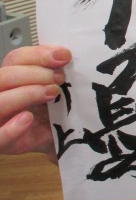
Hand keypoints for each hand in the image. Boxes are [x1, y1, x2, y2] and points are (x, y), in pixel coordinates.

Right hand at [0, 45, 71, 160]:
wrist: (62, 138)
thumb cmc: (56, 109)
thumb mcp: (56, 86)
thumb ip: (54, 70)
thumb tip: (63, 55)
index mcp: (11, 78)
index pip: (15, 59)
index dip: (38, 54)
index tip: (64, 56)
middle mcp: (0, 94)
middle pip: (3, 77)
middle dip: (35, 74)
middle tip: (60, 78)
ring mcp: (0, 119)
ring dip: (27, 94)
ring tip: (52, 93)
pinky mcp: (4, 144)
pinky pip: (0, 137)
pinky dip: (12, 128)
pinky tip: (28, 119)